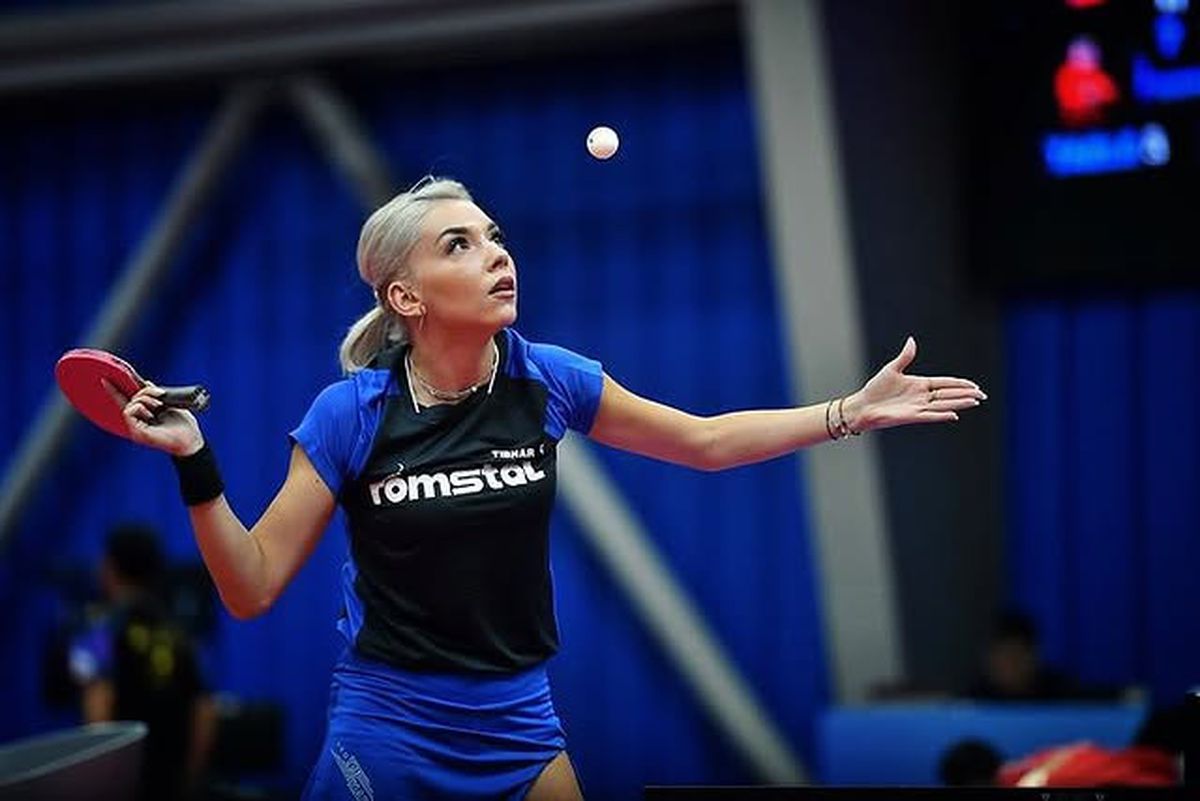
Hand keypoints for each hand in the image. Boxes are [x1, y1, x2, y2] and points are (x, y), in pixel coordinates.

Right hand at [104, 380, 204, 455]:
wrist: (191, 439)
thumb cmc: (184, 425)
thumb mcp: (170, 405)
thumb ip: (156, 395)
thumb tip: (146, 383)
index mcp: (145, 415)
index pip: (126, 400)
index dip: (115, 390)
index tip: (105, 379)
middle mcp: (138, 421)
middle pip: (130, 399)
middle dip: (146, 392)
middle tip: (161, 394)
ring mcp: (136, 427)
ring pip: (130, 404)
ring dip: (146, 399)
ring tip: (159, 405)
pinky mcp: (136, 432)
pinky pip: (128, 412)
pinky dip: (140, 407)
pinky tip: (152, 414)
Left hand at [843, 337, 984, 432]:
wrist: (862, 406)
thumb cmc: (876, 389)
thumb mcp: (892, 369)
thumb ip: (905, 357)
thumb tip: (911, 340)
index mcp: (920, 384)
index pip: (945, 383)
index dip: (960, 384)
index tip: (974, 385)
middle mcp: (922, 396)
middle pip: (949, 394)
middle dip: (966, 394)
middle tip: (982, 395)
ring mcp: (918, 407)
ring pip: (943, 405)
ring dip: (959, 403)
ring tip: (975, 402)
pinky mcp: (911, 416)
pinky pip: (929, 415)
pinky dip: (941, 415)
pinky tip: (954, 414)